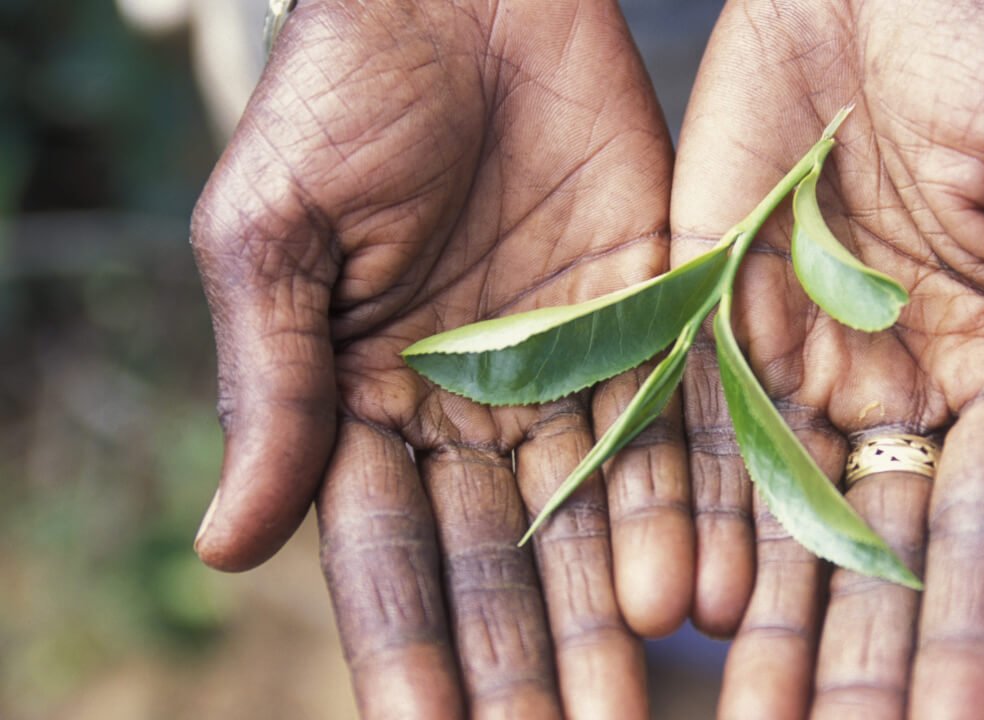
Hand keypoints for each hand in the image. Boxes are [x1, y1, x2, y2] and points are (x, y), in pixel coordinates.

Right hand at [190, 0, 689, 714]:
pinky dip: (682, 509)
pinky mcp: (651, 313)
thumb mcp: (273, 241)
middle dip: (523, 663)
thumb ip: (269, 392)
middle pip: (499, 562)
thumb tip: (227, 548)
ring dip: (610, 614)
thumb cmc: (340, 96)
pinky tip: (696, 595)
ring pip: (592, 516)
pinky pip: (670, 426)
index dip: (406, 651)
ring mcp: (567, 366)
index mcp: (364, 399)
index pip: (385, 555)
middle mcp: (471, 404)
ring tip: (625, 706)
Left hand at [670, 0, 983, 715]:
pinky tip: (670, 602)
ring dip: (754, 623)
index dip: (967, 644)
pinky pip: (689, 432)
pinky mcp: (702, 313)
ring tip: (737, 719)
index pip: (982, 540)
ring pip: (771, 520)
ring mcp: (791, 361)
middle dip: (844, 665)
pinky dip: (681, 517)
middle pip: (866, 558)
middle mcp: (889, 391)